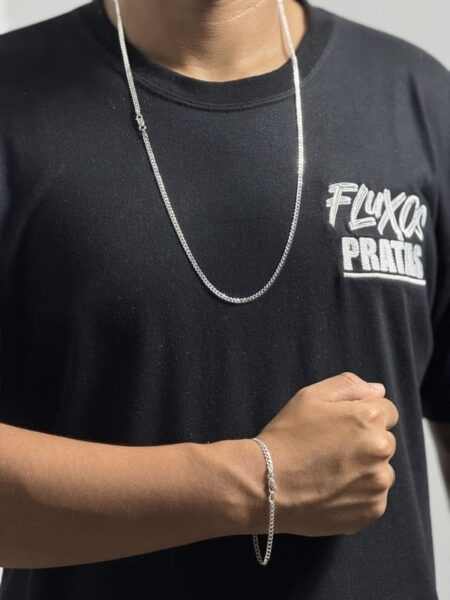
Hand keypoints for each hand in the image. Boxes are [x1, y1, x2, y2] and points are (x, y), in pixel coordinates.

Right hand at [255, 372, 397, 535]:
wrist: (265, 484)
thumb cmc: (286, 436)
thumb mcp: (310, 396)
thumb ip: (348, 385)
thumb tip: (378, 391)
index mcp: (369, 419)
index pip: (386, 411)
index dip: (362, 415)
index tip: (339, 426)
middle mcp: (381, 451)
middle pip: (385, 440)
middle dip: (365, 441)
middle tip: (331, 448)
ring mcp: (378, 484)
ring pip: (380, 470)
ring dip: (364, 469)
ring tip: (330, 471)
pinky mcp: (372, 511)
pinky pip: (374, 496)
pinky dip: (358, 494)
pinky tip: (332, 490)